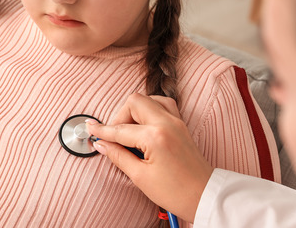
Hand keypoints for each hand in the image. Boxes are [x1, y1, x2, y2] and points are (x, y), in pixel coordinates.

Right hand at [86, 93, 213, 222]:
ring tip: (129, 131)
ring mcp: (176, 121)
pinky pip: (162, 105)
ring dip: (135, 111)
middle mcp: (167, 123)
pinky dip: (149, 110)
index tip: (90, 129)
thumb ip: (118, 156)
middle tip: (114, 136)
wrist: (204, 196)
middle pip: (134, 102)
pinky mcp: (181, 125)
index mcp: (156, 137)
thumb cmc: (176, 192)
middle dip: (119, 116)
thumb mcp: (140, 177)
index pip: (120, 129)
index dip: (102, 131)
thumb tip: (102, 144)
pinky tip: (144, 125)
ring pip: (149, 99)